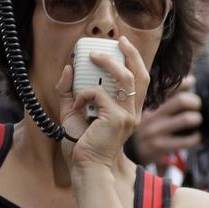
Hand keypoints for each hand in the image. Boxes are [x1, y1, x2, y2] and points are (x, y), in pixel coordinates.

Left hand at [58, 38, 148, 173]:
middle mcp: (133, 112)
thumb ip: (70, 91)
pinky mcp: (117, 118)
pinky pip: (99, 93)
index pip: (138, 81)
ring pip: (125, 78)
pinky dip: (84, 94)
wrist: (86, 167)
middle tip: (119, 40)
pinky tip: (77, 105)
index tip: (121, 46)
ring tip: (94, 56)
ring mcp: (128, 115)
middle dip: (131, 54)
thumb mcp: (74, 112)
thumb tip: (69, 69)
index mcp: (128, 111)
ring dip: (108, 63)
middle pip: (140, 75)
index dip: (133, 61)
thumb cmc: (82, 145)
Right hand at [131, 75, 201, 158]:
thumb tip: (192, 80)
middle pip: (181, 101)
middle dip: (195, 102)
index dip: (185, 83)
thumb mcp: (154, 108)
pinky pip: (186, 140)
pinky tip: (195, 137)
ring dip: (196, 119)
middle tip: (196, 106)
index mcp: (148, 103)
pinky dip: (196, 138)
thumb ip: (171, 93)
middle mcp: (150, 115)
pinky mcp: (159, 146)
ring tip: (196, 121)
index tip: (192, 83)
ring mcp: (154, 131)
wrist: (133, 151)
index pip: (168, 86)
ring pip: (186, 119)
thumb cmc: (148, 126)